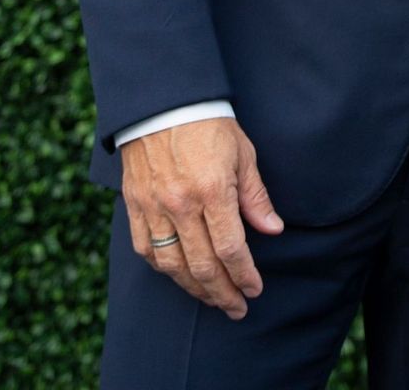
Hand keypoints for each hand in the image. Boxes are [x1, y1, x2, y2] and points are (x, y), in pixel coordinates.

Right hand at [120, 116, 284, 319]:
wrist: (163, 101)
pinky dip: (163, 269)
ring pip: (172, 266)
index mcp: (212, 190)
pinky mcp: (135, 205)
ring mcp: (154, 206)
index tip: (255, 289)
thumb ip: (255, 196)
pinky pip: (146, 250)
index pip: (231, 249)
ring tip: (212, 298)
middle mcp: (180, 204)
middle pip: (202, 266)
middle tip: (237, 307)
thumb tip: (273, 229)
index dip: (244, 275)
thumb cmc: (209, 124)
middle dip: (223, 293)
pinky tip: (178, 276)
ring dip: (194, 289)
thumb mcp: (243, 153)